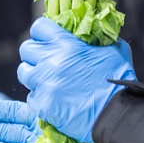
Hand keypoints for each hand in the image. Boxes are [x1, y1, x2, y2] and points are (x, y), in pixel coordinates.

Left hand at [18, 17, 135, 142]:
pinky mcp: (42, 105)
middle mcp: (51, 61)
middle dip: (35, 55)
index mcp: (67, 44)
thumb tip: (96, 34)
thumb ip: (100, 39)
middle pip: (26, 49)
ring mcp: (44, 84)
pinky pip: (31, 97)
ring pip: (24, 73)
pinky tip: (54, 101)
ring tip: (48, 82)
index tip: (49, 41)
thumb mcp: (115, 50)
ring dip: (34, 76)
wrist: (117, 114)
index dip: (43, 34)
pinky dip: (40, 99)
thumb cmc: (119, 80)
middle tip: (47, 63)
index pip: (39, 28)